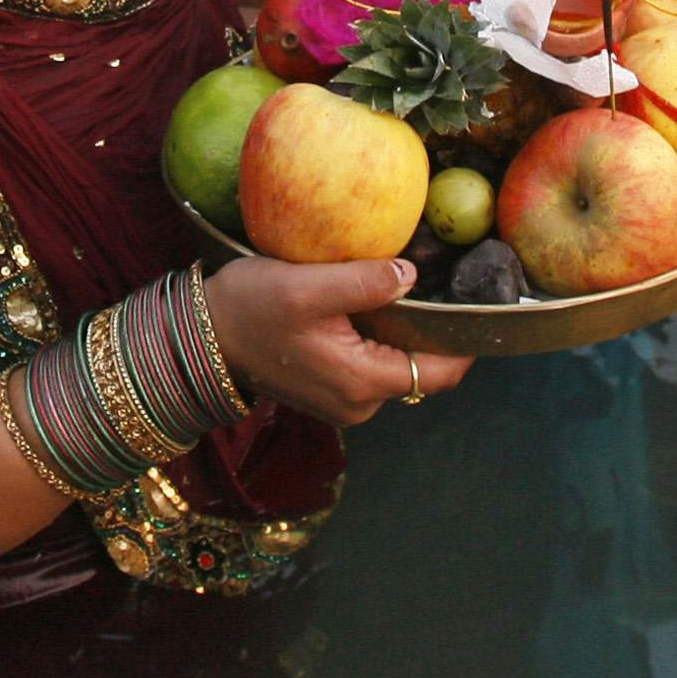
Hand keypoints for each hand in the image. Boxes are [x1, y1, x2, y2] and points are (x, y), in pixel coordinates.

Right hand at [200, 256, 470, 426]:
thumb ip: (364, 282)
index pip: (441, 372)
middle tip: (438, 281)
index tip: (476, 300)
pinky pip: (373, 367)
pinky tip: (368, 306)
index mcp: (362, 381)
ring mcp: (344, 402)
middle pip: (424, 370)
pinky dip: (380, 340)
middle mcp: (360, 403)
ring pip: (398, 367)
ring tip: (401, 288)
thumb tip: (410, 275)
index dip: (464, 341)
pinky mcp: (331, 392)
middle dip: (434, 331)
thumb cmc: (249, 309)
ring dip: (403, 334)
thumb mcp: (306, 286)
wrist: (201, 338)